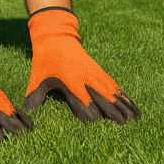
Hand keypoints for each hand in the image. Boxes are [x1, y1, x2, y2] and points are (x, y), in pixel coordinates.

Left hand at [23, 7, 140, 123]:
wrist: (57, 36)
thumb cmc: (46, 59)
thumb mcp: (37, 76)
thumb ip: (35, 94)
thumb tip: (27, 110)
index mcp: (71, 81)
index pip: (83, 102)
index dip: (90, 115)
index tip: (99, 126)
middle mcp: (86, 79)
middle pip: (102, 98)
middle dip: (113, 112)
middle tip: (124, 126)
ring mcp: (96, 75)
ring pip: (112, 93)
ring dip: (123, 106)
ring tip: (135, 119)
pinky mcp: (100, 72)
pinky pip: (114, 86)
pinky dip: (124, 97)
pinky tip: (132, 105)